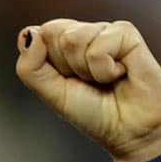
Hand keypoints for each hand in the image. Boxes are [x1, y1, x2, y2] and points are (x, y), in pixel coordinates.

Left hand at [15, 19, 160, 161]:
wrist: (130, 130)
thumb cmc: (93, 112)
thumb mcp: (51, 94)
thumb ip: (30, 67)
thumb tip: (31, 32)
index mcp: (61, 44)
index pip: (37, 34)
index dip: (47, 64)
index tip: (66, 81)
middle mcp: (82, 33)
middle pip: (54, 32)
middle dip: (66, 66)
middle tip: (87, 82)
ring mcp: (104, 31)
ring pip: (74, 38)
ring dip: (86, 70)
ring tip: (104, 80)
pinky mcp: (126, 33)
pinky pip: (99, 45)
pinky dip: (105, 69)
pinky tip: (121, 74)